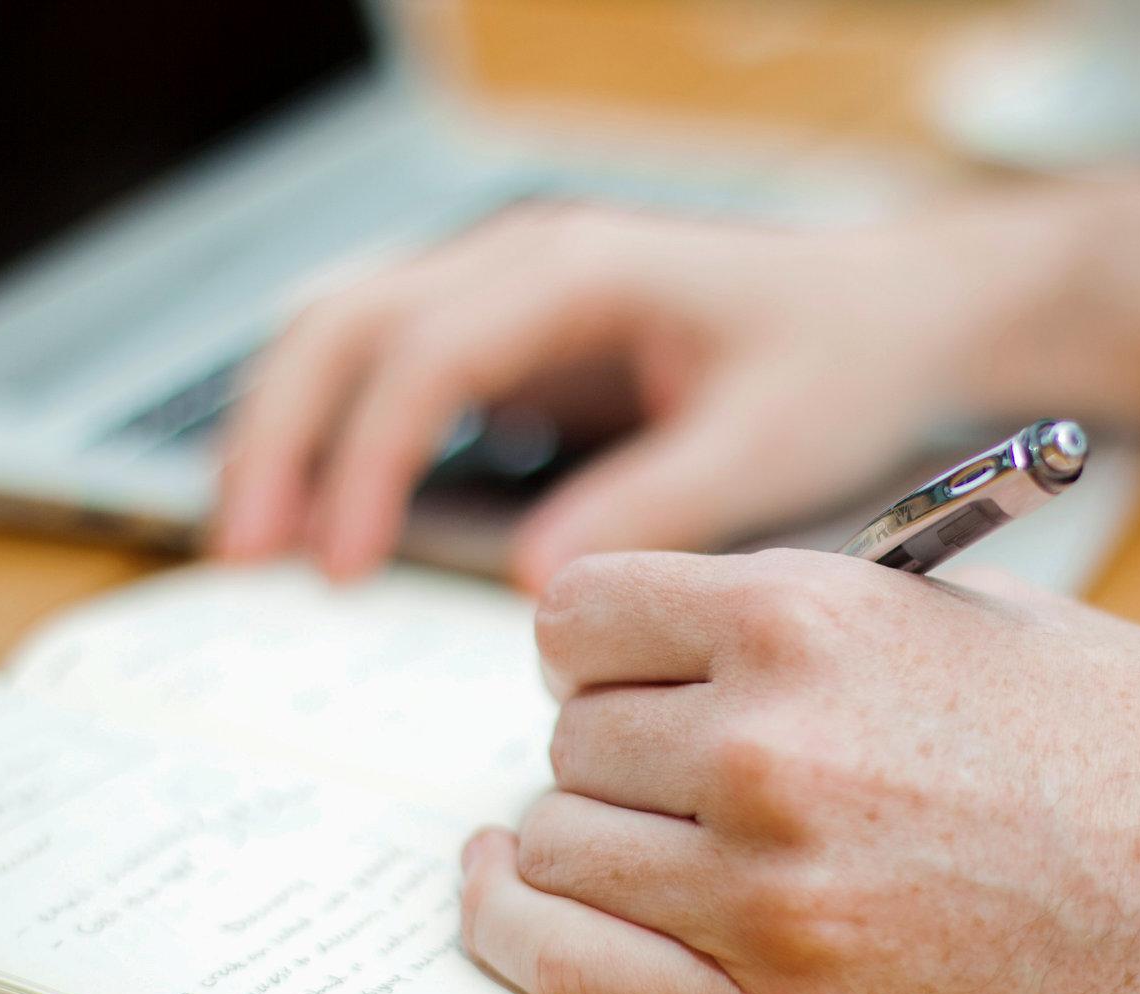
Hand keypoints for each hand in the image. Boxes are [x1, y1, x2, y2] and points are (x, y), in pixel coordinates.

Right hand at [210, 203, 1067, 588]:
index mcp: (582, 272)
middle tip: (243, 557)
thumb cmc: (842, 363)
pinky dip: (336, 431)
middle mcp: (526, 261)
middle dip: (277, 435)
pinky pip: (389, 366)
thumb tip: (536, 587)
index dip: (366, 459)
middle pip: (346, 323)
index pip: (427, 352)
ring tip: (250, 543)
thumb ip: (653, 508)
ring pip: (346, 332)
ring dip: (285, 428)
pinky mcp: (513, 336)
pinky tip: (319, 516)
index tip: (341, 564)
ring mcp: (510, 290)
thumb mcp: (766, 445)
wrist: (896, 313)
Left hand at [459, 548, 1139, 993]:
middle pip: (570, 738)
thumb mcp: (962, 611)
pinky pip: (571, 970)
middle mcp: (765, 749)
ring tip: (648, 837)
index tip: (618, 670)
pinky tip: (520, 898)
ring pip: (557, 846)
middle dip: (613, 744)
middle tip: (674, 765)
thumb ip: (799, 616)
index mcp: (806, 619)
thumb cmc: (1139, 739)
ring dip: (586, 838)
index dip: (597, 644)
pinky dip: (523, 930)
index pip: (578, 614)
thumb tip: (671, 642)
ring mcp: (770, 898)